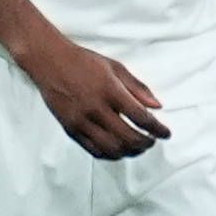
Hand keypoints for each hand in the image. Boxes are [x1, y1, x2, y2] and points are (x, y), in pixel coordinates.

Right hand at [18, 32, 169, 159]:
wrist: (49, 61)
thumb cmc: (84, 61)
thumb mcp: (115, 67)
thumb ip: (137, 88)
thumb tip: (157, 106)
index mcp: (110, 91)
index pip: (141, 117)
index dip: (157, 129)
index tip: (166, 133)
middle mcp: (96, 109)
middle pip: (128, 137)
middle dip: (146, 143)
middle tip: (153, 141)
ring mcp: (81, 121)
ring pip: (111, 148)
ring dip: (129, 152)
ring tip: (138, 147)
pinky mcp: (69, 128)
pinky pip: (92, 149)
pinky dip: (109, 154)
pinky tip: (118, 150)